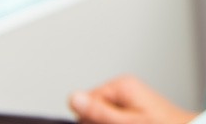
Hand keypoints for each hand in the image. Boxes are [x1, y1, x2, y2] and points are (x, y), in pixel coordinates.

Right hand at [69, 75, 195, 123]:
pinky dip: (117, 122)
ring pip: (103, 116)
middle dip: (100, 122)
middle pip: (93, 110)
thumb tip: (73, 97)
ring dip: (109, 123)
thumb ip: (99, 111)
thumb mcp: (126, 121)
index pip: (85, 102)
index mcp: (121, 85)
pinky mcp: (132, 108)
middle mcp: (124, 88)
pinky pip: (114, 117)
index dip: (90, 120)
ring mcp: (129, 98)